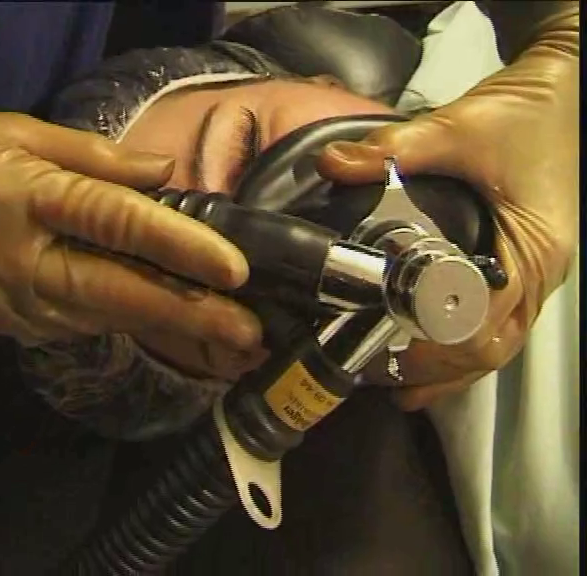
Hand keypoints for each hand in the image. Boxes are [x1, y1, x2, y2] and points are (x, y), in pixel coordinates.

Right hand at [0, 103, 260, 350]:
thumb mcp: (22, 131)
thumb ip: (98, 158)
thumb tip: (165, 173)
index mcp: (27, 195)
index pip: (116, 223)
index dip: (179, 246)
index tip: (233, 268)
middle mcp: (19, 260)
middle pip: (117, 292)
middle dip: (190, 315)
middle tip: (250, 334)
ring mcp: (9, 304)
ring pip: (102, 317)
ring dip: (166, 326)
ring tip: (226, 337)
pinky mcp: (3, 326)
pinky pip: (77, 325)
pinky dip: (122, 320)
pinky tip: (163, 320)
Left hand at [317, 11, 577, 409]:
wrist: (567, 91)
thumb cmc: (524, 112)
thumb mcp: (458, 127)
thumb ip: (394, 149)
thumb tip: (329, 164)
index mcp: (533, 251)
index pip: (483, 320)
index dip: (436, 342)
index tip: (387, 348)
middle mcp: (541, 274)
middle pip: (492, 346)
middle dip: (440, 369)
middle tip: (385, 376)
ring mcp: (536, 274)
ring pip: (497, 343)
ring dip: (452, 368)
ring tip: (401, 386)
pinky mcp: (524, 266)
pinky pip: (497, 323)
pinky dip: (463, 347)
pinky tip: (432, 360)